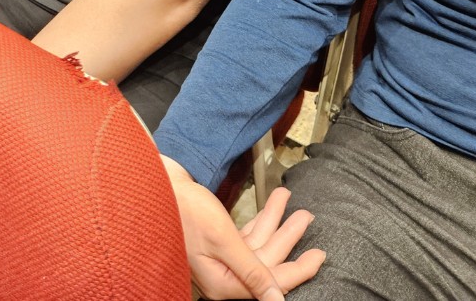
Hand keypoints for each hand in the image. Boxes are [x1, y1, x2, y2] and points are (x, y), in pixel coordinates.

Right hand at [163, 157, 324, 299]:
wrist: (155, 186)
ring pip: (257, 245)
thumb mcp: (224, 240)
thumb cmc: (185, 211)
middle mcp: (222, 277)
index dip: (298, 269)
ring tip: (290, 201)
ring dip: (275, 222)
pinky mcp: (215, 244)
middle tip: (307, 216)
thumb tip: (276, 300)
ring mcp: (218, 260)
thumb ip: (252, 271)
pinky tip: (271, 206)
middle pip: (266, 261)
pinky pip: (245, 236)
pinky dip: (259, 220)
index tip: (320, 255)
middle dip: (288, 237)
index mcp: (224, 284)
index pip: (271, 284)